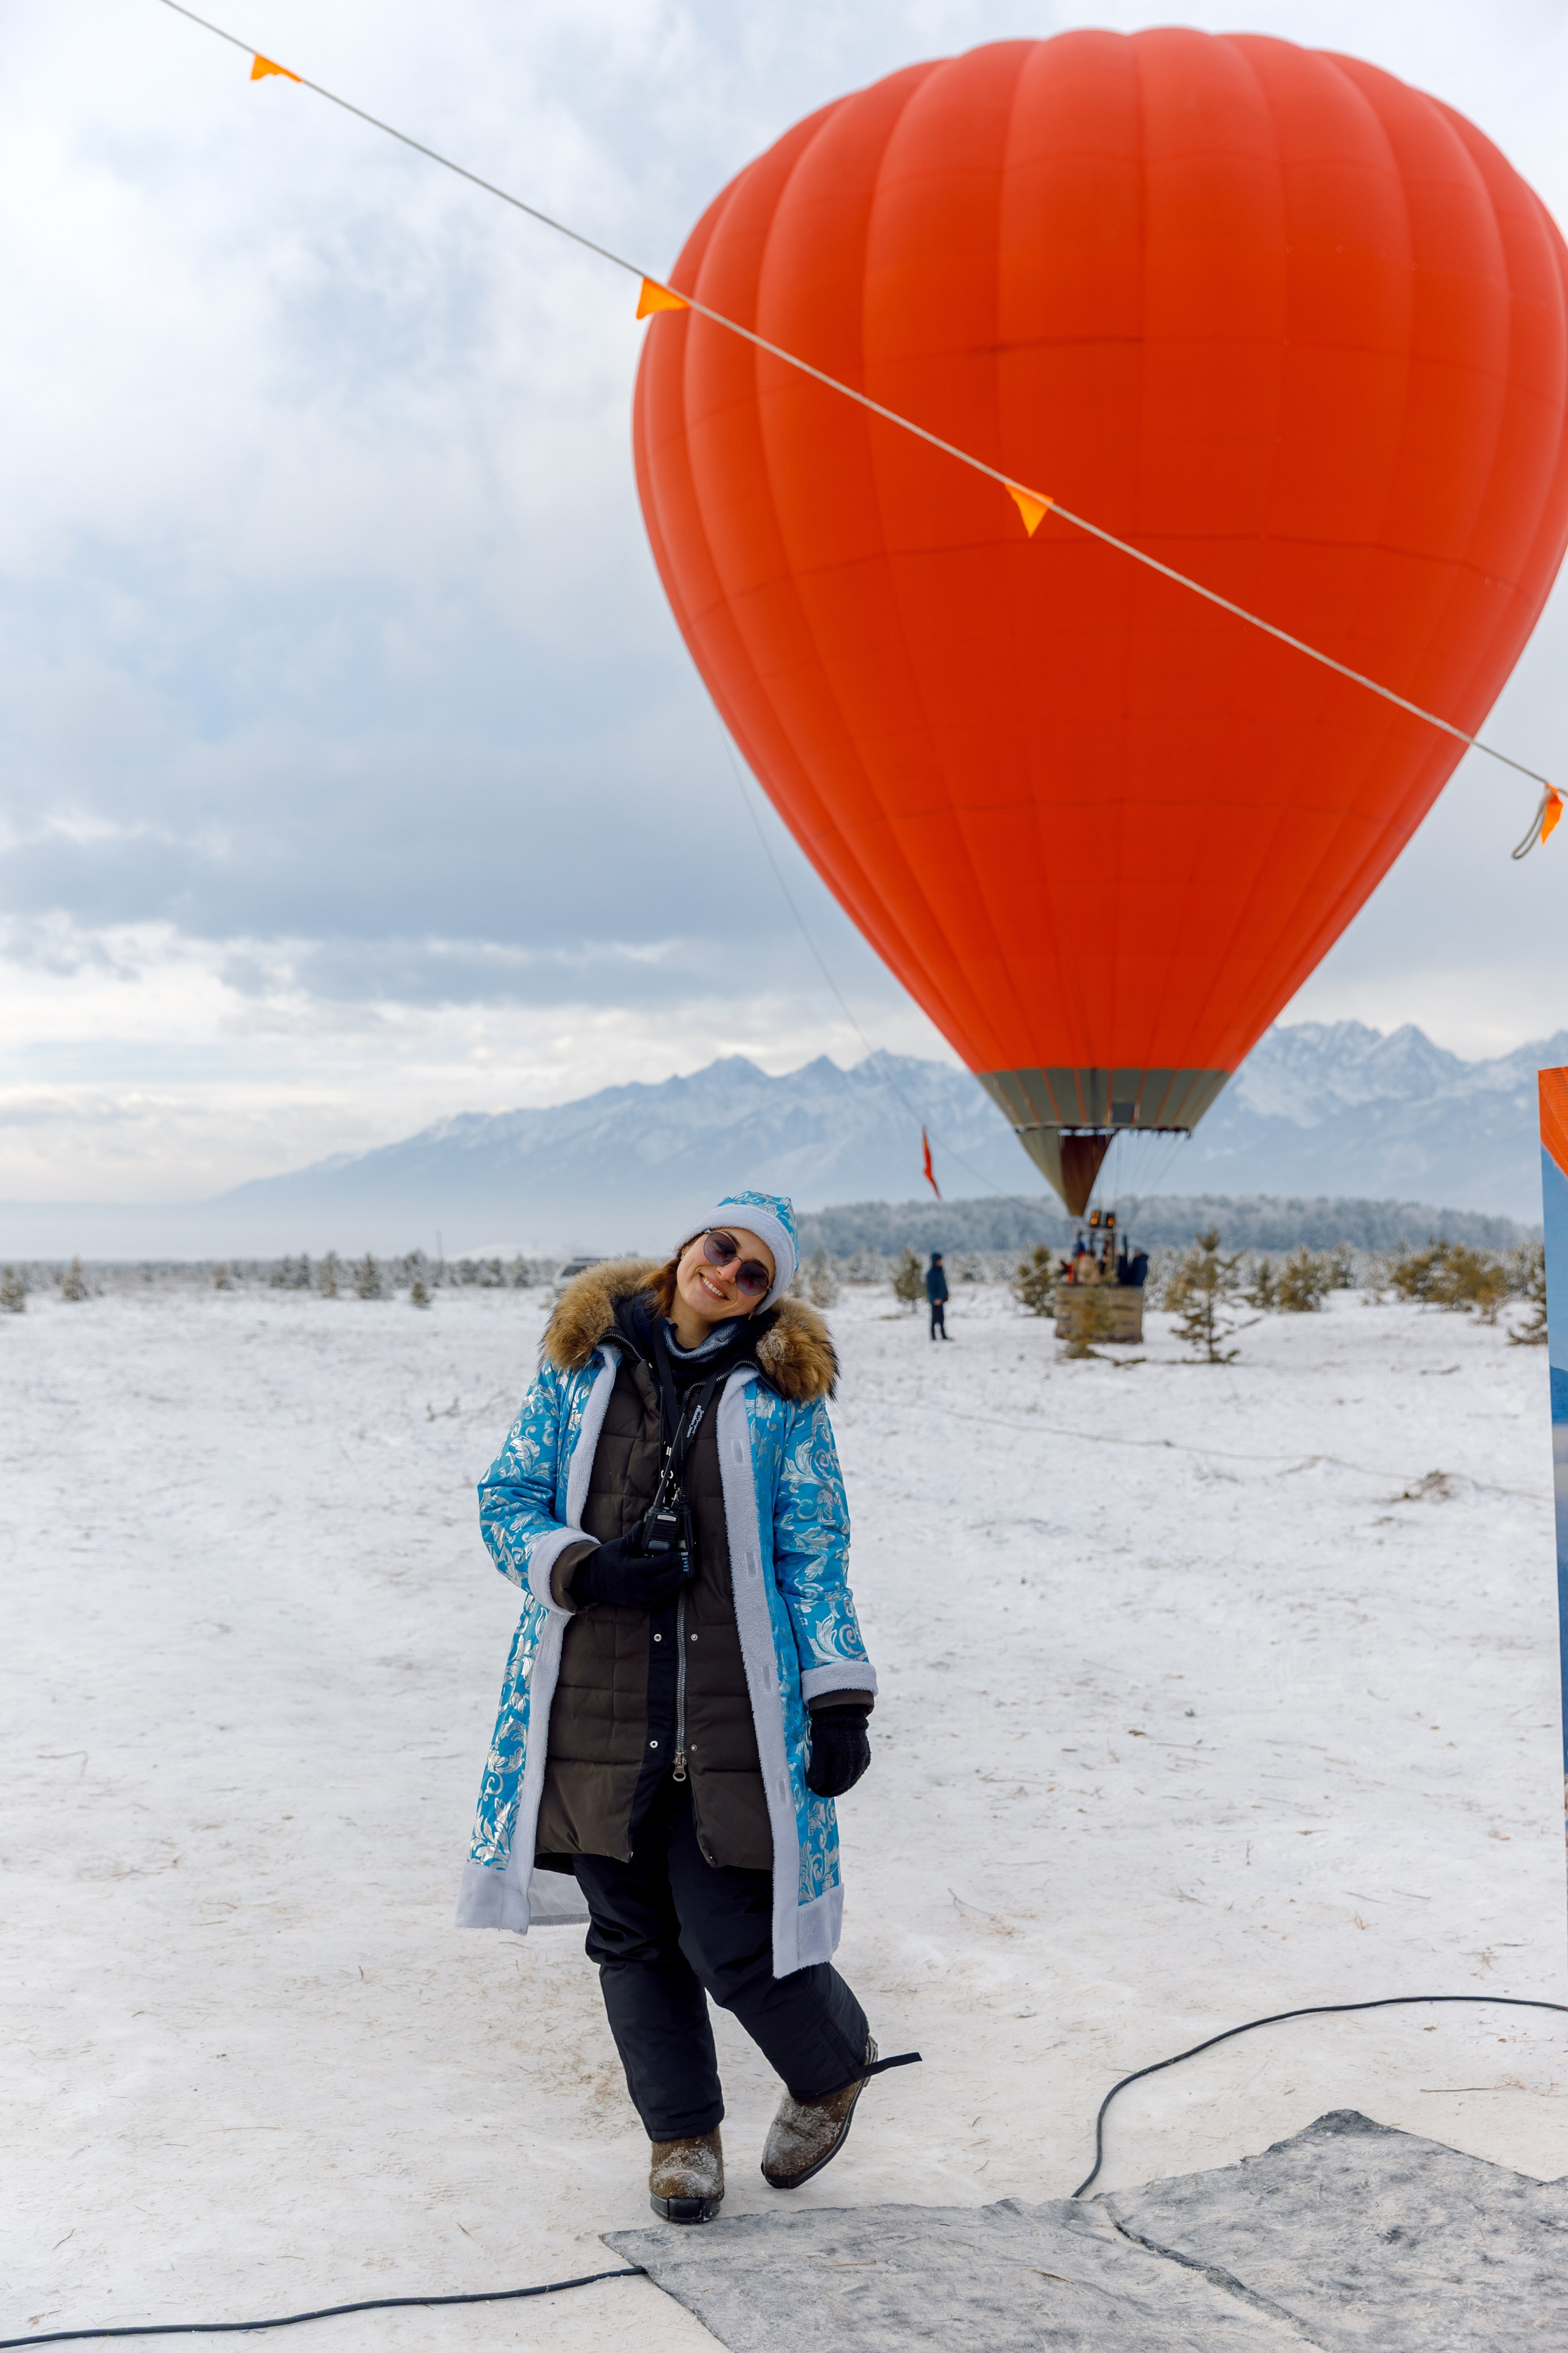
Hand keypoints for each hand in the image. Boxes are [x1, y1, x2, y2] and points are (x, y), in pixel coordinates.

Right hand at [569, 1533, 687, 1611]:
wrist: (592, 1580)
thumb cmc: (606, 1561)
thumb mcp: (619, 1546)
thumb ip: (633, 1537)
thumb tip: (642, 1524)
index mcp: (631, 1571)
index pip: (656, 1566)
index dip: (669, 1560)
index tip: (675, 1554)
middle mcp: (636, 1587)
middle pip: (663, 1580)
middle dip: (675, 1571)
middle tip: (681, 1562)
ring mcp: (637, 1597)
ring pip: (662, 1592)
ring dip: (674, 1583)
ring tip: (681, 1573)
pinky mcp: (637, 1603)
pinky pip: (656, 1599)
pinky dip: (666, 1592)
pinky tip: (671, 1583)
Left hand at [804, 1705, 870, 1796]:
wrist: (843, 1711)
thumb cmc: (828, 1728)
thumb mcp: (819, 1746)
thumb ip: (818, 1767)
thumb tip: (813, 1786)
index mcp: (846, 1760)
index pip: (837, 1784)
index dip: (826, 1790)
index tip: (816, 1792)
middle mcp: (858, 1761)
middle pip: (845, 1784)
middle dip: (832, 1789)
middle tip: (820, 1791)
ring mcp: (864, 1759)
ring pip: (852, 1779)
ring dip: (840, 1785)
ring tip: (828, 1785)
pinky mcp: (866, 1756)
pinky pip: (857, 1772)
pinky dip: (848, 1777)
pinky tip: (839, 1776)